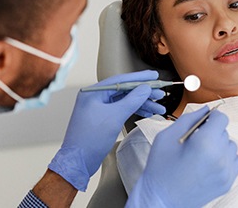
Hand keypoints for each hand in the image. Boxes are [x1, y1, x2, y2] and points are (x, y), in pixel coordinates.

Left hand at [49, 70, 164, 190]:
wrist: (78, 162)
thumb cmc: (89, 140)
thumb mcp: (114, 117)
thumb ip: (131, 100)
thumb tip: (144, 89)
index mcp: (94, 92)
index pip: (121, 80)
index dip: (139, 78)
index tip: (153, 75)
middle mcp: (96, 97)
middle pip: (125, 90)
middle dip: (143, 93)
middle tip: (159, 93)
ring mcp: (100, 108)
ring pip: (125, 101)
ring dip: (142, 103)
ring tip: (157, 106)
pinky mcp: (104, 117)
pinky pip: (122, 109)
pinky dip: (135, 111)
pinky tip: (146, 112)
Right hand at [127, 106, 237, 207]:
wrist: (161, 199)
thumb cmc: (160, 167)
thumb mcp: (167, 135)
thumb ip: (189, 119)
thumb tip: (205, 110)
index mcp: (205, 143)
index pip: (221, 118)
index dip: (211, 116)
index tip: (203, 121)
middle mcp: (220, 157)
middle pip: (225, 131)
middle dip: (211, 131)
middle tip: (195, 139)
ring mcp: (226, 172)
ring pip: (230, 145)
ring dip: (218, 143)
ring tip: (201, 151)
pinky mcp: (227, 183)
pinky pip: (235, 160)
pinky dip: (225, 156)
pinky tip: (209, 160)